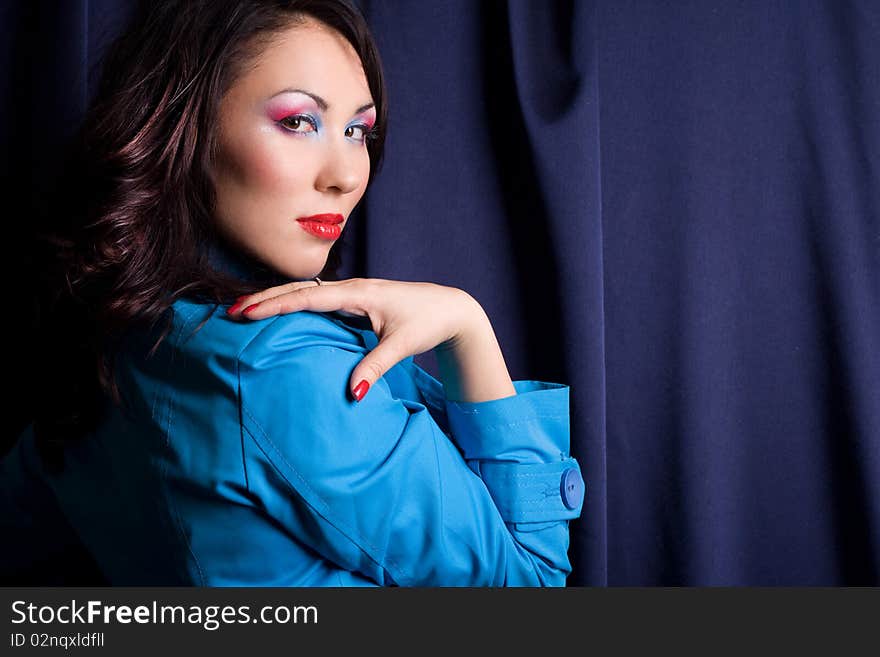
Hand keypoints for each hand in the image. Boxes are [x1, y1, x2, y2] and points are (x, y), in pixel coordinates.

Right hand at [227, 278, 487, 400]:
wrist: (451, 308)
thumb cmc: (428, 323)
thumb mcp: (402, 346)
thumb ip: (375, 367)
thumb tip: (351, 395)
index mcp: (359, 293)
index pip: (309, 298)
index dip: (275, 305)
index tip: (246, 313)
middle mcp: (352, 287)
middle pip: (299, 289)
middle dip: (265, 298)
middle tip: (230, 312)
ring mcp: (353, 291)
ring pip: (306, 291)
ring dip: (276, 297)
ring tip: (244, 309)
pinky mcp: (356, 299)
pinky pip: (318, 297)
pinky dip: (294, 301)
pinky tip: (280, 310)